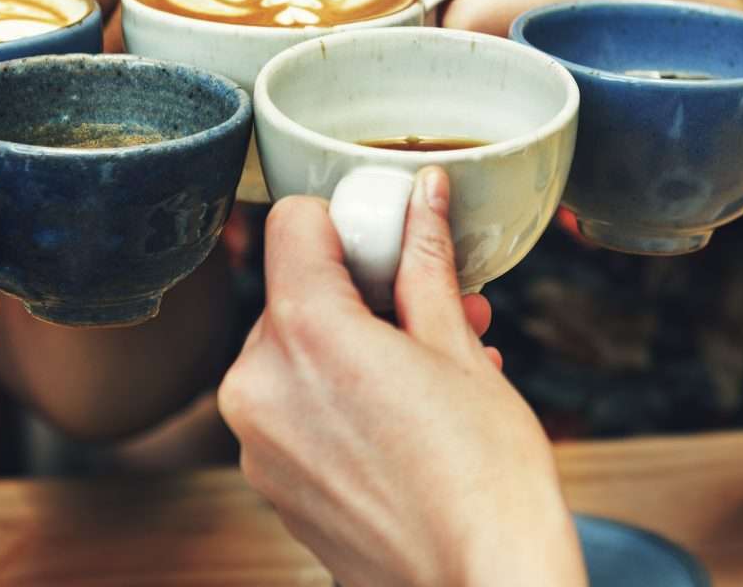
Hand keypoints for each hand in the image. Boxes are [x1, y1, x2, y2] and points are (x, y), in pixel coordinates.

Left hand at [218, 169, 585, 586]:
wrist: (482, 585)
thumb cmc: (484, 479)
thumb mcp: (460, 349)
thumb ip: (425, 263)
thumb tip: (421, 194)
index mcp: (303, 338)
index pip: (294, 226)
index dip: (348, 222)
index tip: (391, 242)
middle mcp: (259, 387)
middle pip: (294, 295)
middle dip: (361, 295)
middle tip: (435, 311)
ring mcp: (258, 444)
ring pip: (295, 356)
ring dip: (356, 349)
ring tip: (436, 369)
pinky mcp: (271, 485)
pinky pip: (295, 412)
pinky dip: (340, 401)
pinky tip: (408, 419)